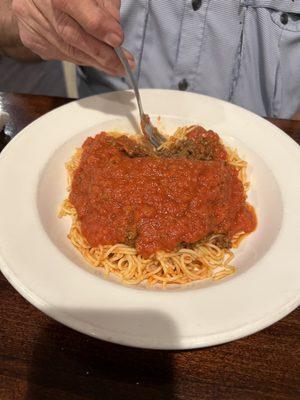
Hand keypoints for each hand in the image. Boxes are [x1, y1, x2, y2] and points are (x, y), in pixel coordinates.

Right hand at [12, 0, 134, 74]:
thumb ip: (106, 6)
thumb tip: (115, 33)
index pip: (76, 8)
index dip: (99, 27)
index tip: (118, 40)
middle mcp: (40, 5)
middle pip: (73, 36)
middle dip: (102, 55)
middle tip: (122, 66)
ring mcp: (33, 24)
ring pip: (67, 51)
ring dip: (94, 62)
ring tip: (114, 67)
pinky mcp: (32, 39)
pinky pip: (61, 55)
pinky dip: (81, 59)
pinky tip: (94, 60)